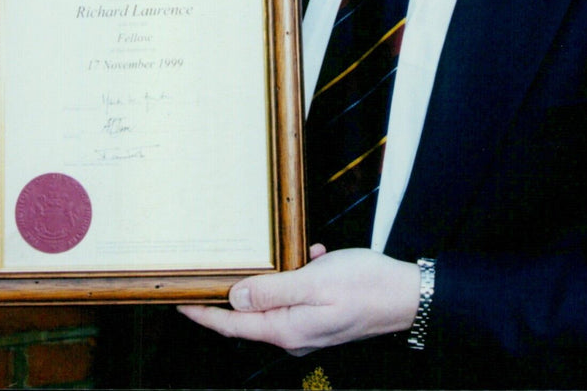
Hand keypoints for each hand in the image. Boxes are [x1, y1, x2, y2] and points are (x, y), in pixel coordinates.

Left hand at [177, 247, 419, 355]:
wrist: (407, 295)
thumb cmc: (364, 286)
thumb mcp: (314, 282)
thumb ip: (272, 291)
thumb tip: (235, 299)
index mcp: (287, 330)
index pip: (234, 325)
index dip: (205, 314)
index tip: (180, 302)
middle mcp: (295, 334)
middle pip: (251, 317)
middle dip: (233, 294)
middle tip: (211, 272)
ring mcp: (311, 328)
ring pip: (277, 302)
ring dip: (274, 277)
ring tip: (279, 253)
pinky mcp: (325, 317)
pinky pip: (301, 295)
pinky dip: (301, 274)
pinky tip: (314, 255)